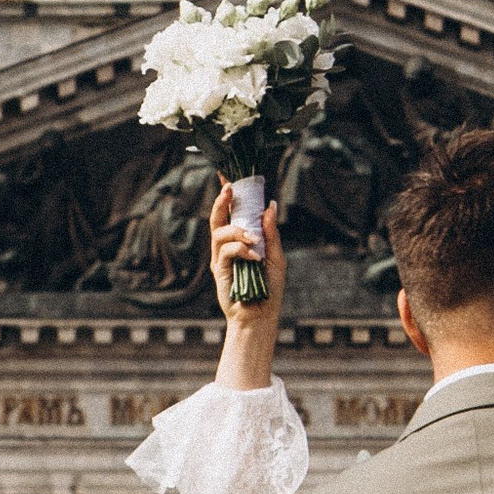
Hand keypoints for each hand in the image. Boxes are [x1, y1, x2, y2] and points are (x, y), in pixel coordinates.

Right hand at [209, 183, 284, 392]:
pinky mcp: (220, 271)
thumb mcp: (276, 256)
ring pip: (220, 233)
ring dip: (239, 231)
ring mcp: (221, 259)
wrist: (262, 316)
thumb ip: (271, 232)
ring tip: (255, 240)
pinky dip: (241, 249)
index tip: (230, 177)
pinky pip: (226, 251)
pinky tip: (255, 256)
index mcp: (240, 241)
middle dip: (222, 201)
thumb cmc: (270, 288)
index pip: (231, 213)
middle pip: (217, 218)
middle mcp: (227, 248)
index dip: (228, 196)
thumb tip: (270, 205)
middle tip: (230, 189)